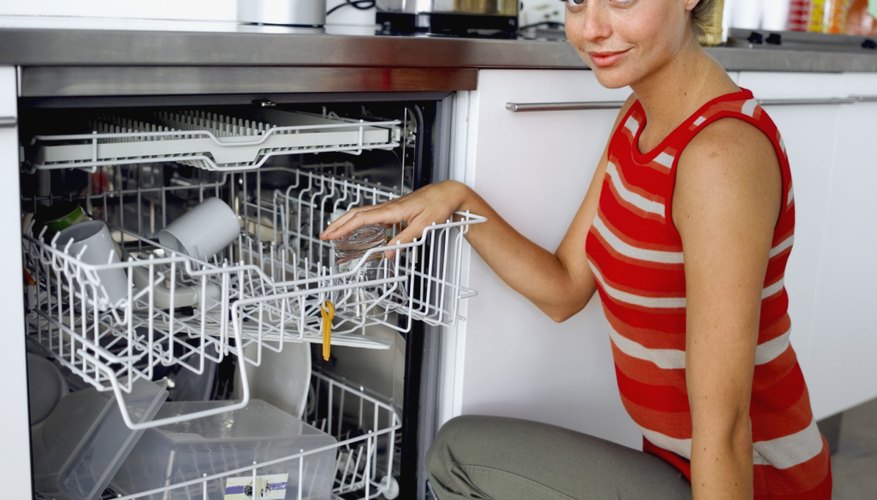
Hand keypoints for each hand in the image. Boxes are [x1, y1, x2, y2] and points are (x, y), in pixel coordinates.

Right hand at [319, 180, 468, 251]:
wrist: (447, 193)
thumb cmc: (438, 204)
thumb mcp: (423, 226)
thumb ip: (405, 240)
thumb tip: (389, 253)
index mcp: (392, 210)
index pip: (361, 218)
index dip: (344, 227)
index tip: (331, 235)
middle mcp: (388, 207)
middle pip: (356, 214)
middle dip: (338, 224)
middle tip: (324, 235)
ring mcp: (390, 207)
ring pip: (362, 213)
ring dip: (346, 222)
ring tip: (335, 233)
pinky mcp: (394, 210)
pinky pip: (372, 216)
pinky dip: (359, 222)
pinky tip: (358, 230)